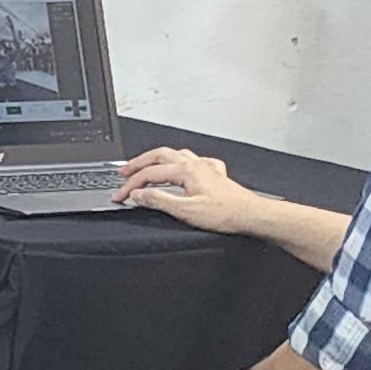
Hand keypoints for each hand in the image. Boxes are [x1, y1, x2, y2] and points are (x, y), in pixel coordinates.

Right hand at [116, 146, 256, 230]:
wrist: (250, 214)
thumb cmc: (225, 214)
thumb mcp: (186, 211)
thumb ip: (159, 200)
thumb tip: (139, 194)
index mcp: (185, 171)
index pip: (149, 174)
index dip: (131, 185)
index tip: (120, 195)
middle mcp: (194, 164)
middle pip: (159, 156)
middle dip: (138, 163)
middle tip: (123, 171)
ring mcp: (205, 167)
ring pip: (175, 155)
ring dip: (157, 159)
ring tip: (145, 165)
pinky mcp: (214, 175)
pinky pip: (194, 161)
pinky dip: (182, 162)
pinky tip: (183, 167)